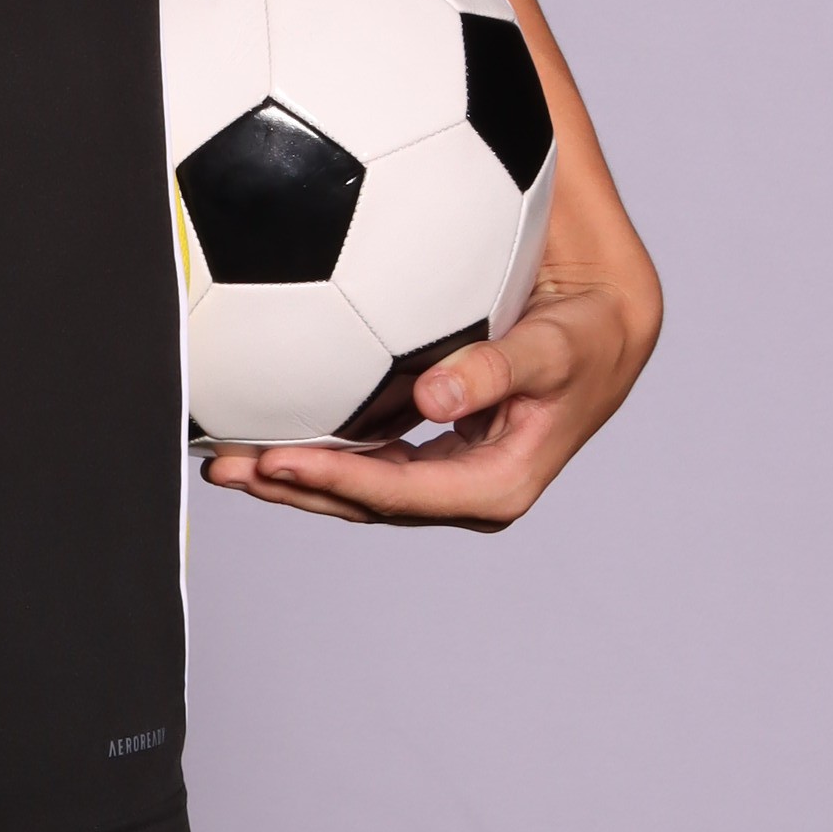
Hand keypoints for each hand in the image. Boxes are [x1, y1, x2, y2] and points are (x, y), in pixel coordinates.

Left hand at [202, 230, 659, 533]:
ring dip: (293, 472)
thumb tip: (436, 395)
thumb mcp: (553, 350)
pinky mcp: (431, 447)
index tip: (280, 461)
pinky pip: (364, 453)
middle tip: (227, 465)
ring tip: (227, 454)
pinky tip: (271, 425)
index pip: (399, 493)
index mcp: (496, 485)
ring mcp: (444, 472)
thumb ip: (497, 369)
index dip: (336, 481)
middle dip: (293, 487)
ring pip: (355, 483)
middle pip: (363, 500)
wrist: (606, 331)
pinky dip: (318, 443)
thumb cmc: (585, 340)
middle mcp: (464, 490)